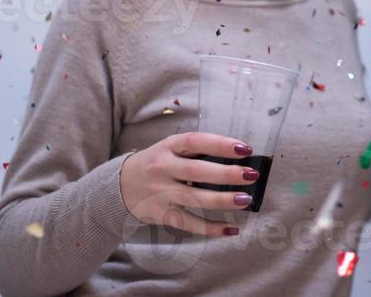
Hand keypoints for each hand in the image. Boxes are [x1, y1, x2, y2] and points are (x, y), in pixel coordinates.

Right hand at [118, 132, 260, 235]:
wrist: (119, 185)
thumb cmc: (157, 162)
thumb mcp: (171, 148)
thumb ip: (197, 151)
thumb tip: (237, 158)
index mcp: (168, 146)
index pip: (196, 141)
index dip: (221, 144)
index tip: (245, 148)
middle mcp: (163, 168)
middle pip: (197, 172)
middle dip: (226, 174)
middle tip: (251, 175)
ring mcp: (160, 193)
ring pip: (194, 199)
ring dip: (222, 201)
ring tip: (245, 200)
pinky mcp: (161, 214)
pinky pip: (188, 223)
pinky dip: (210, 228)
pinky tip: (230, 229)